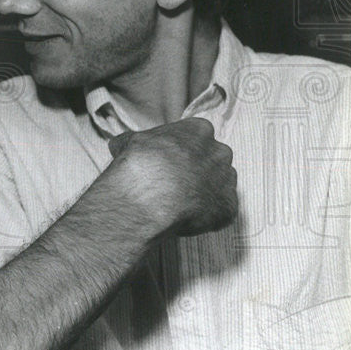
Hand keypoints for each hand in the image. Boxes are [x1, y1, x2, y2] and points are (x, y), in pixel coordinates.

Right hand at [106, 117, 237, 237]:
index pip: (196, 136)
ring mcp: (227, 180)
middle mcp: (220, 151)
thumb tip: (122, 146)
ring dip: (204, 193)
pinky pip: (219, 212)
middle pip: (213, 159)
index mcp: (199, 130)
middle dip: (198, 170)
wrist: (148, 197)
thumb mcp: (129, 142)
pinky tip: (185, 219)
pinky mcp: (228, 207)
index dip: (181, 151)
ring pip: (219, 185)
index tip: (169, 161)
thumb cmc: (140, 164)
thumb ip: (135, 142)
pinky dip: (206, 217)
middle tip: (175, 183)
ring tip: (179, 204)